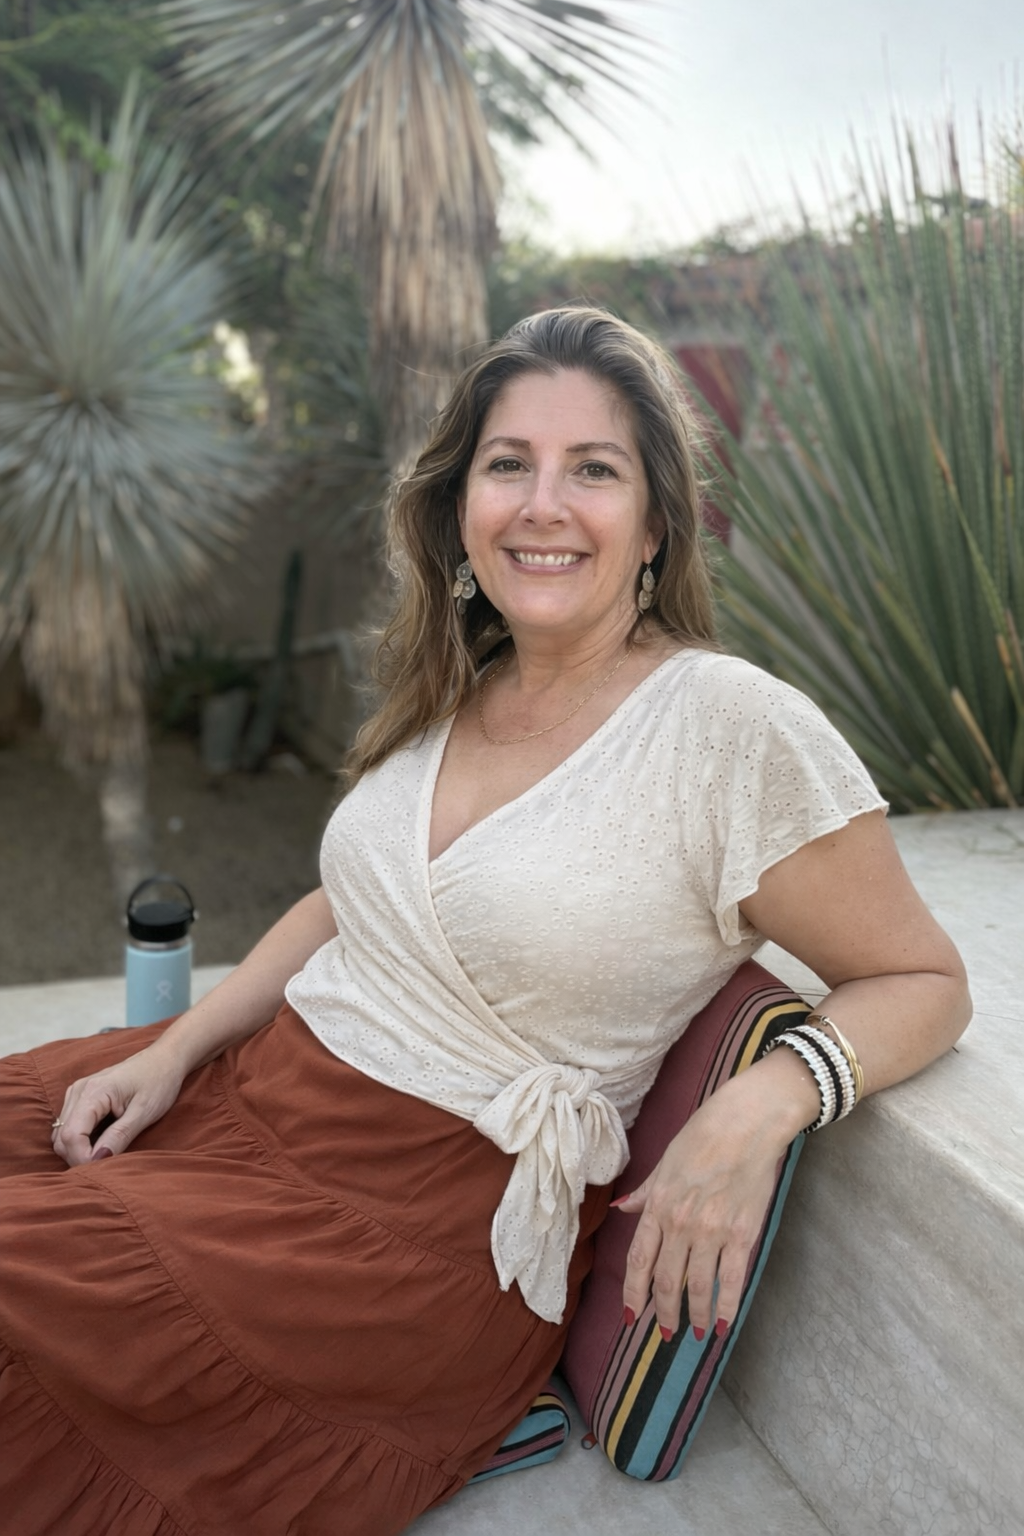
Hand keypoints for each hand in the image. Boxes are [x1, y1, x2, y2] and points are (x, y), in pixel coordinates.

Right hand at [50, 1042, 186, 1167]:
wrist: (164, 1059)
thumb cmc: (159, 1081)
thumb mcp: (144, 1112)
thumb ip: (120, 1136)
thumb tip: (97, 1161)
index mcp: (94, 1091)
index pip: (71, 1135)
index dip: (82, 1158)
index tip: (103, 1167)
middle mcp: (79, 1090)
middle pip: (61, 1138)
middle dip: (79, 1157)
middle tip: (106, 1164)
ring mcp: (77, 1092)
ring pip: (62, 1134)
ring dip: (78, 1150)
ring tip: (106, 1153)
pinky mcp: (81, 1097)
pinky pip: (69, 1125)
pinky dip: (80, 1140)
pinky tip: (102, 1141)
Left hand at [613, 1062, 809, 1340]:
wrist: (748, 1122)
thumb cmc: (704, 1134)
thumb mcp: (665, 1161)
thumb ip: (646, 1192)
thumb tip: (623, 1209)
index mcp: (659, 1204)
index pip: (638, 1259)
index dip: (633, 1293)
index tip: (631, 1315)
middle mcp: (682, 1223)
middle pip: (665, 1279)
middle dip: (663, 1311)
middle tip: (664, 1332)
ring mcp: (713, 1231)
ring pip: (698, 1286)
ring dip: (693, 1315)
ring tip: (693, 1333)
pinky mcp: (743, 1234)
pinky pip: (732, 1279)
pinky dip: (726, 1306)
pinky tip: (722, 1324)